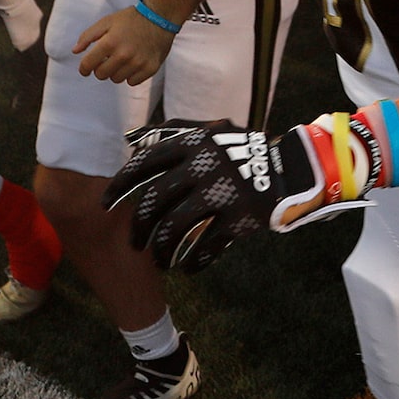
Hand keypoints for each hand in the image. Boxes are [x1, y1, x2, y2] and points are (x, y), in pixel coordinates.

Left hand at [75, 5, 173, 85]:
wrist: (159, 17)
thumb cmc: (131, 19)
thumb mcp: (106, 22)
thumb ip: (88, 36)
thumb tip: (75, 51)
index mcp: (109, 42)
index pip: (88, 65)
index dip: (84, 69)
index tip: (85, 69)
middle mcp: (123, 55)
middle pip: (102, 75)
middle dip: (101, 69)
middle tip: (107, 60)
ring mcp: (138, 63)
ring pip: (117, 79)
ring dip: (116, 72)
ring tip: (122, 58)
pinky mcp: (150, 68)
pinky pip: (132, 82)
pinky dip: (130, 75)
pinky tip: (133, 63)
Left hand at [103, 116, 369, 271]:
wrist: (292, 168)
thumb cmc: (242, 150)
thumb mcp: (210, 129)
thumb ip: (173, 131)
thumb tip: (130, 140)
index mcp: (192, 143)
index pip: (144, 163)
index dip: (120, 185)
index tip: (106, 204)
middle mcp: (202, 166)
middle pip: (154, 201)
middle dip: (138, 227)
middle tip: (133, 243)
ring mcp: (220, 191)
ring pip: (175, 227)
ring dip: (161, 249)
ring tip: (158, 261)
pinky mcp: (238, 217)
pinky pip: (206, 245)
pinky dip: (194, 262)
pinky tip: (187, 269)